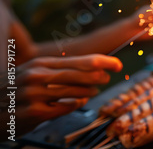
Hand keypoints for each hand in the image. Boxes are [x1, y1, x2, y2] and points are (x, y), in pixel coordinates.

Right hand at [4, 54, 121, 134]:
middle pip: (80, 75)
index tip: (117, 64)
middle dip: (99, 76)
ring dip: (88, 92)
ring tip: (93, 91)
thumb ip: (59, 72)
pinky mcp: (33, 112)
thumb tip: (89, 74)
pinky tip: (78, 102)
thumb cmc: (15, 90)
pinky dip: (74, 105)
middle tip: (107, 77)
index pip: (80, 60)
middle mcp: (38, 76)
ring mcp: (35, 94)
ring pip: (75, 92)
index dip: (102, 62)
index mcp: (41, 64)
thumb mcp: (33, 74)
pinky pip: (64, 108)